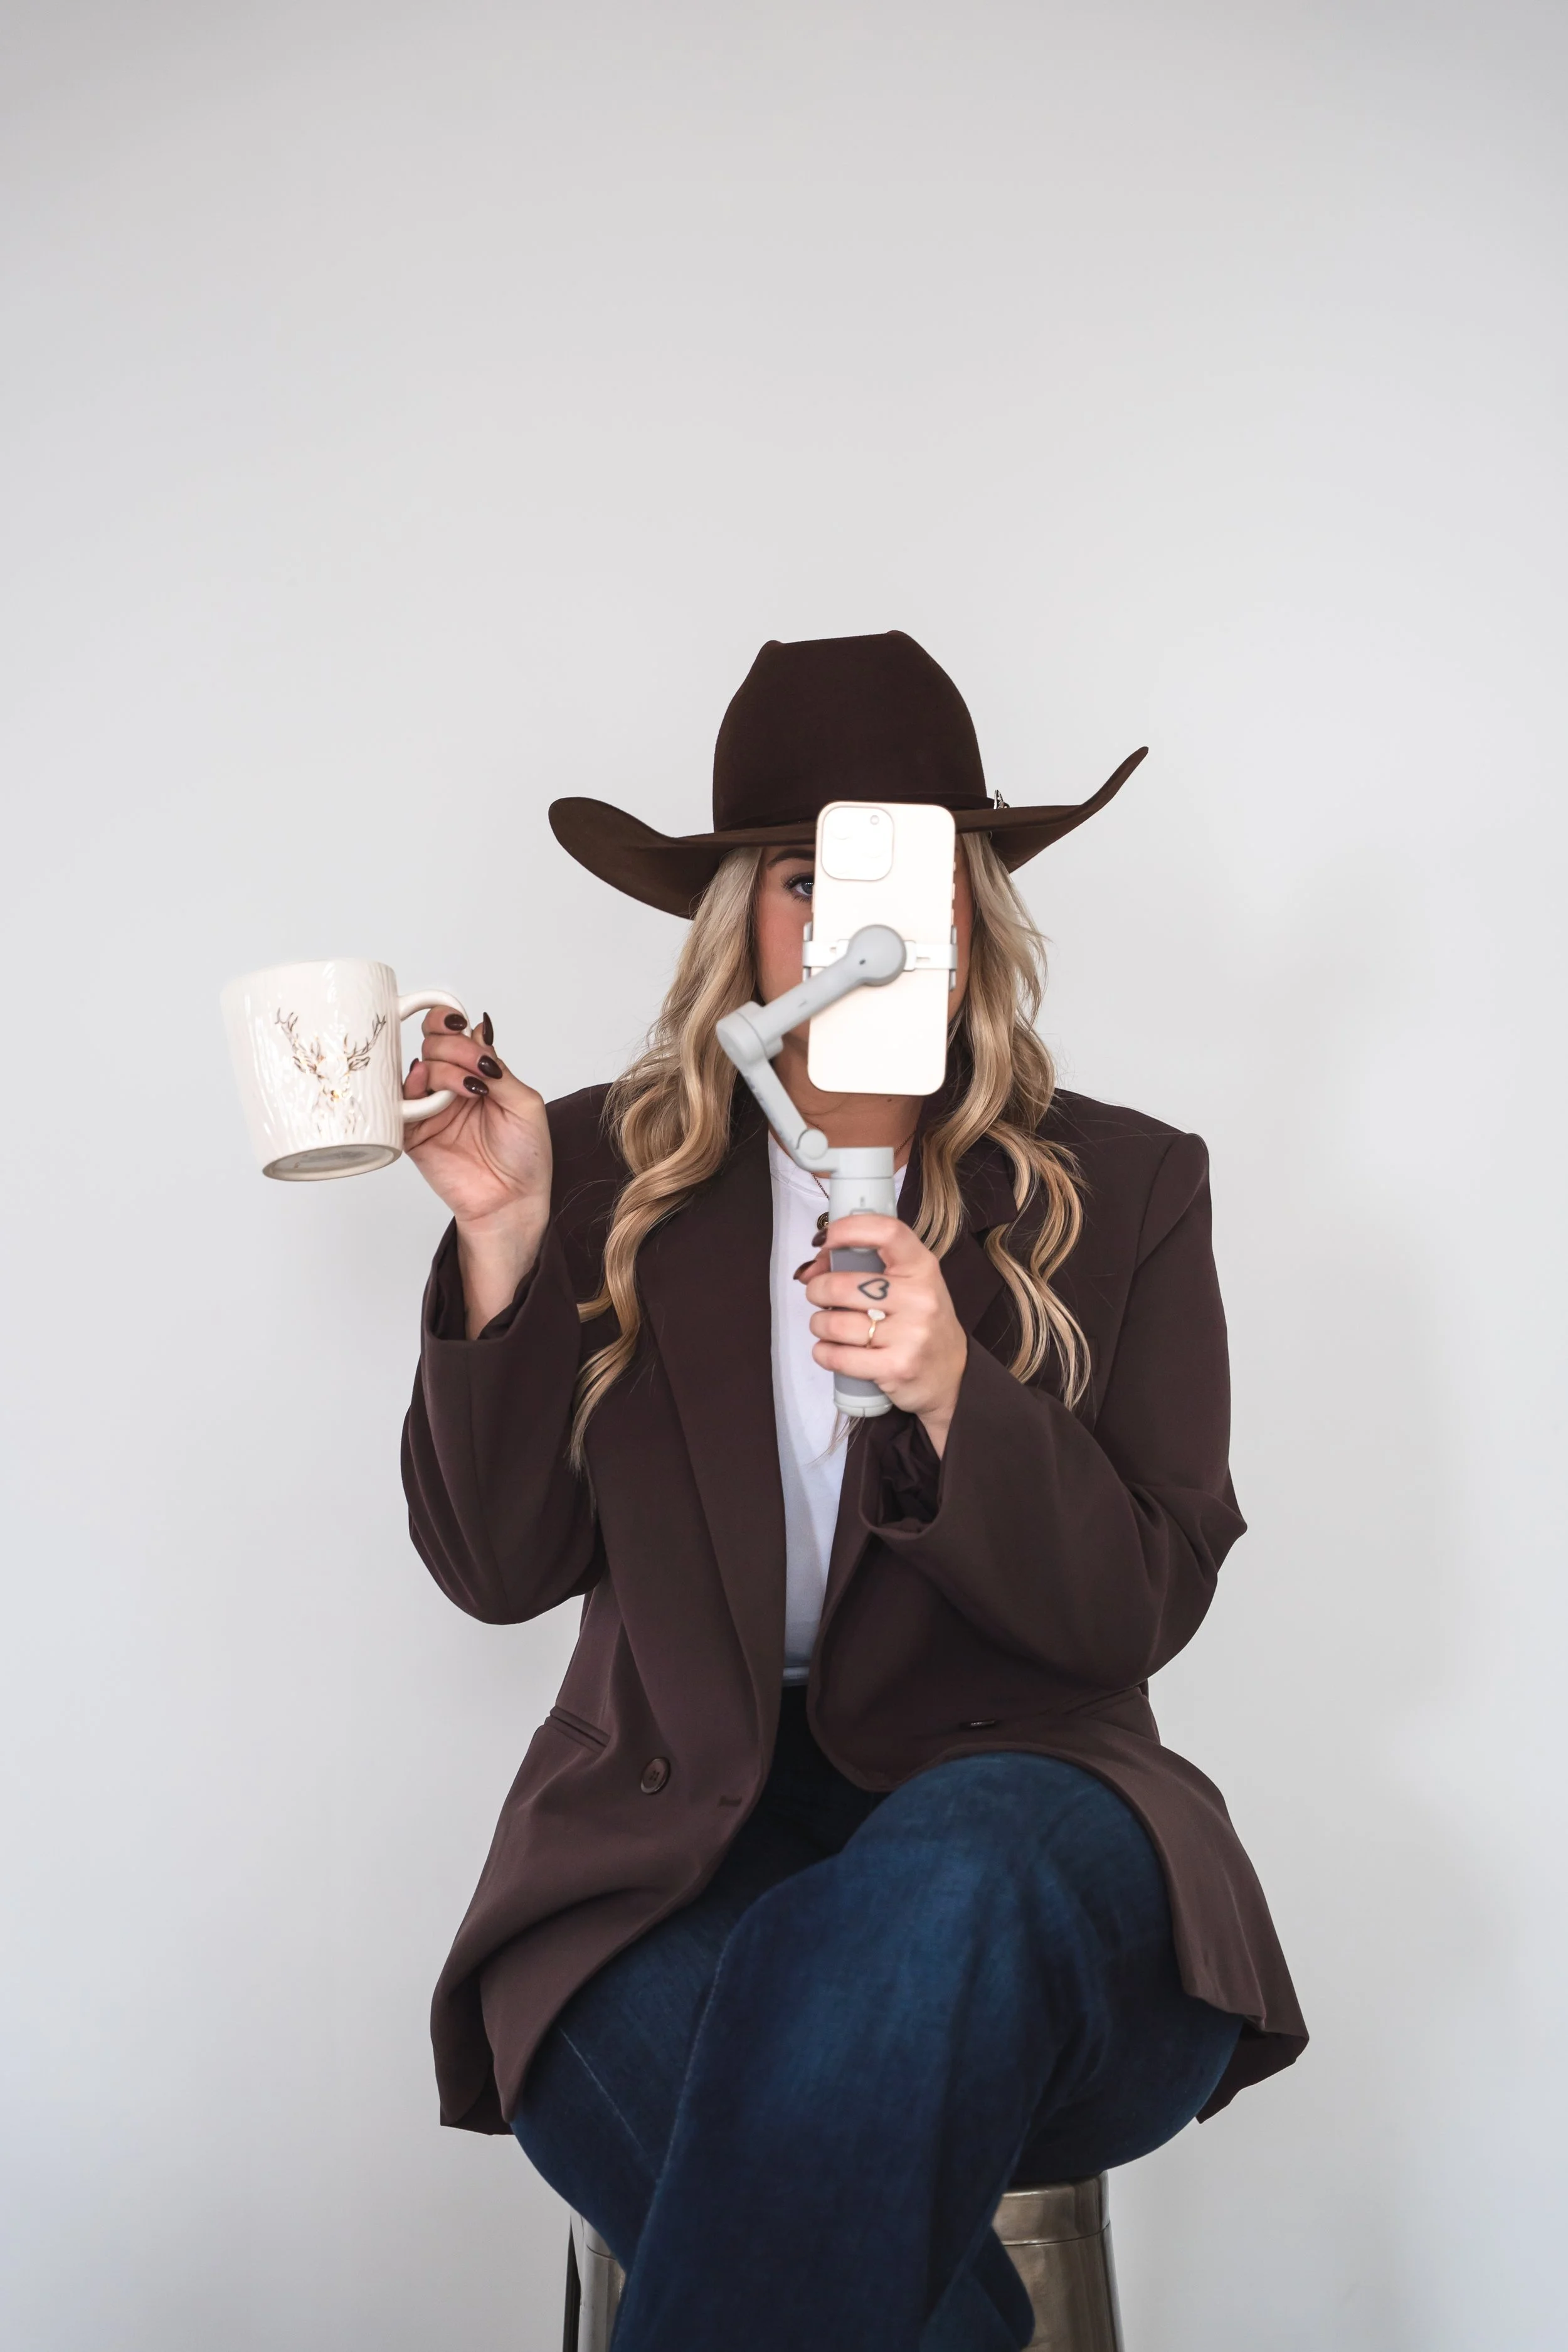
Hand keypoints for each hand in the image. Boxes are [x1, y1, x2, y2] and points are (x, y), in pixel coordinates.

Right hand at [404, 1011, 551, 1332]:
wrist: (514, 1201)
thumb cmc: (526, 1156)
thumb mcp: (524, 1103)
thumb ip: (498, 1067)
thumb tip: (476, 1030)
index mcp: (477, 1073)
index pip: (452, 1033)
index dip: (449, 1020)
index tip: (457, 1022)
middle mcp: (451, 1086)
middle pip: (433, 1044)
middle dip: (453, 1048)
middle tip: (477, 1071)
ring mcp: (431, 1108)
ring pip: (419, 1067)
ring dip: (440, 1069)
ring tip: (465, 1090)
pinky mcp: (414, 1133)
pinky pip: (400, 1105)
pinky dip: (410, 1091)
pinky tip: (425, 1087)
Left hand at [799, 1214, 967, 1454]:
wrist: (951, 1373)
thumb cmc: (919, 1321)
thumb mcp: (909, 1283)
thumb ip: (867, 1267)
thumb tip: (811, 1269)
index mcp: (922, 1267)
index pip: (887, 1232)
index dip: (848, 1229)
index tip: (826, 1240)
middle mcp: (920, 1298)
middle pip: (843, 1285)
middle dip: (817, 1289)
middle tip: (818, 1294)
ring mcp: (911, 1335)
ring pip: (835, 1323)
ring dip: (819, 1324)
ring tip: (826, 1325)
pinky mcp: (897, 1367)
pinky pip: (838, 1357)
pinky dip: (823, 1353)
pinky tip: (830, 1350)